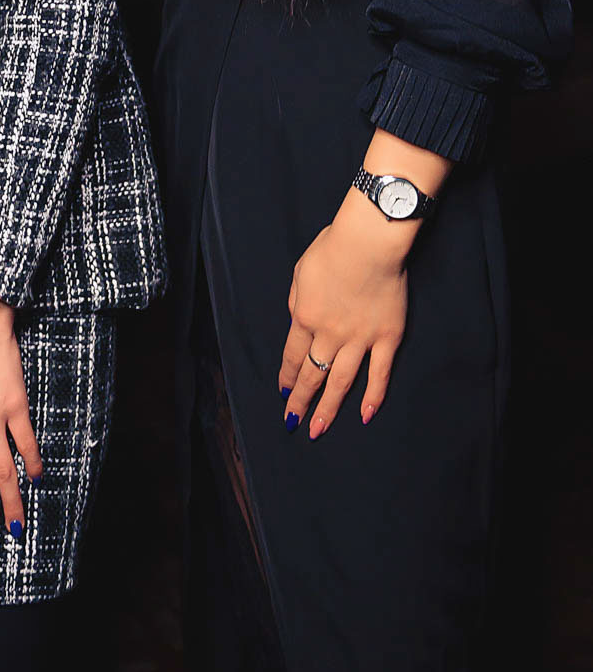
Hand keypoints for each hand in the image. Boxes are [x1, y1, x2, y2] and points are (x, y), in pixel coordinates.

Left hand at [278, 186, 412, 437]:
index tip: (283, 393)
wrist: (368, 241)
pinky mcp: (387, 337)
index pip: (292, 356)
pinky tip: (364, 415)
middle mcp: (330, 335)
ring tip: (318, 430)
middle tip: (294, 423)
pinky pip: (379, 373)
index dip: (287, 377)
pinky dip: (373, 397)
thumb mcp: (300, 273)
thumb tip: (298, 323)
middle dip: (301, 401)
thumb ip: (297, 302)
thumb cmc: (332, 248)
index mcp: (305, 317)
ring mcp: (360, 339)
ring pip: (341, 382)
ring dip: (328, 408)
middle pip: (313, 375)